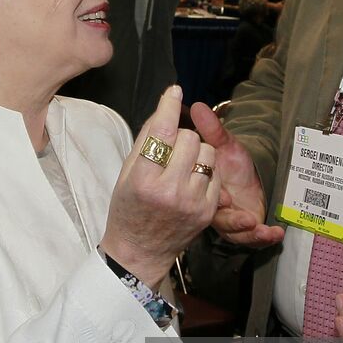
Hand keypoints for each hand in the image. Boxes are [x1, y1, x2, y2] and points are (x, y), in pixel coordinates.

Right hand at [101, 86, 218, 287]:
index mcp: (143, 179)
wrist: (140, 252)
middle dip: (181, 137)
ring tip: (182, 164)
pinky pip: (216, 173)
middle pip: (188, 138)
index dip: (169, 106)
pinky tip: (192, 180)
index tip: (174, 91)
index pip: (161, 132)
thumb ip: (146, 139)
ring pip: (207, 153)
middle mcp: (169, 191)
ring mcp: (191, 202)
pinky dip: (205, 170)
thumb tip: (166, 106)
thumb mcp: (127, 172)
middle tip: (171, 148)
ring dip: (197, 152)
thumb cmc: (128, 208)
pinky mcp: (207, 211)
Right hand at [191, 103, 283, 248]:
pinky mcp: (248, 230)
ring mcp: (233, 223)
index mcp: (208, 191)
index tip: (226, 198)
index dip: (217, 199)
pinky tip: (276, 234)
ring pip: (238, 233)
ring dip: (250, 234)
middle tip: (246, 220)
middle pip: (223, 221)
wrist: (250, 178)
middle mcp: (219, 210)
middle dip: (234, 222)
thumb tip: (197, 106)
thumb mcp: (226, 146)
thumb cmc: (234, 164)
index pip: (208, 198)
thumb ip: (212, 130)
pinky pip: (254, 239)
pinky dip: (265, 238)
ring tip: (261, 229)